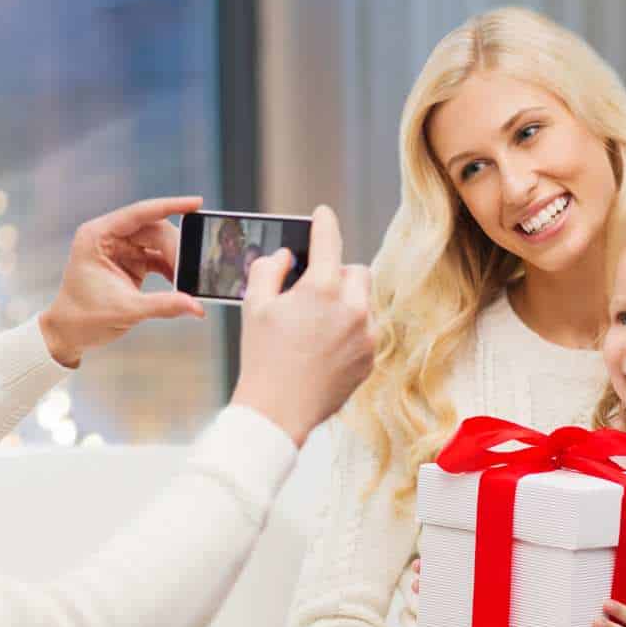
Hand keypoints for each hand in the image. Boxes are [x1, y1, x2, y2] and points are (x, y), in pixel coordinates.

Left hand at [39, 196, 204, 366]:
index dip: (170, 206)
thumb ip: (163, 305)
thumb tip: (196, 306)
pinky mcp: (130, 261)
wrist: (70, 333)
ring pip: (159, 242)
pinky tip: (181, 282)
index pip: (139, 213)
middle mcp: (109, 236)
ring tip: (188, 277)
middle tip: (192, 269)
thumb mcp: (126, 310)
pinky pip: (158, 257)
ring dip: (176, 258)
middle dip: (176, 247)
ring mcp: (120, 248)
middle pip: (153, 228)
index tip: (196, 203)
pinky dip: (171, 268)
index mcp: (97, 236)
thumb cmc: (84, 318)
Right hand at [231, 205, 373, 445]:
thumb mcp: (255, 306)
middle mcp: (352, 307)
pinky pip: (365, 332)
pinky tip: (323, 349)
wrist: (278, 412)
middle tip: (313, 290)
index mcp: (322, 288)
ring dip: (345, 305)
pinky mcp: (370, 358)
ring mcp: (366, 334)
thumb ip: (269, 269)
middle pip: (355, 272)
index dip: (323, 222)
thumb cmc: (262, 357)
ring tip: (316, 327)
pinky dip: (349, 332)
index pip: (328, 240)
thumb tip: (286, 256)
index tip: (322, 214)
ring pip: (363, 304)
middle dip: (336, 275)